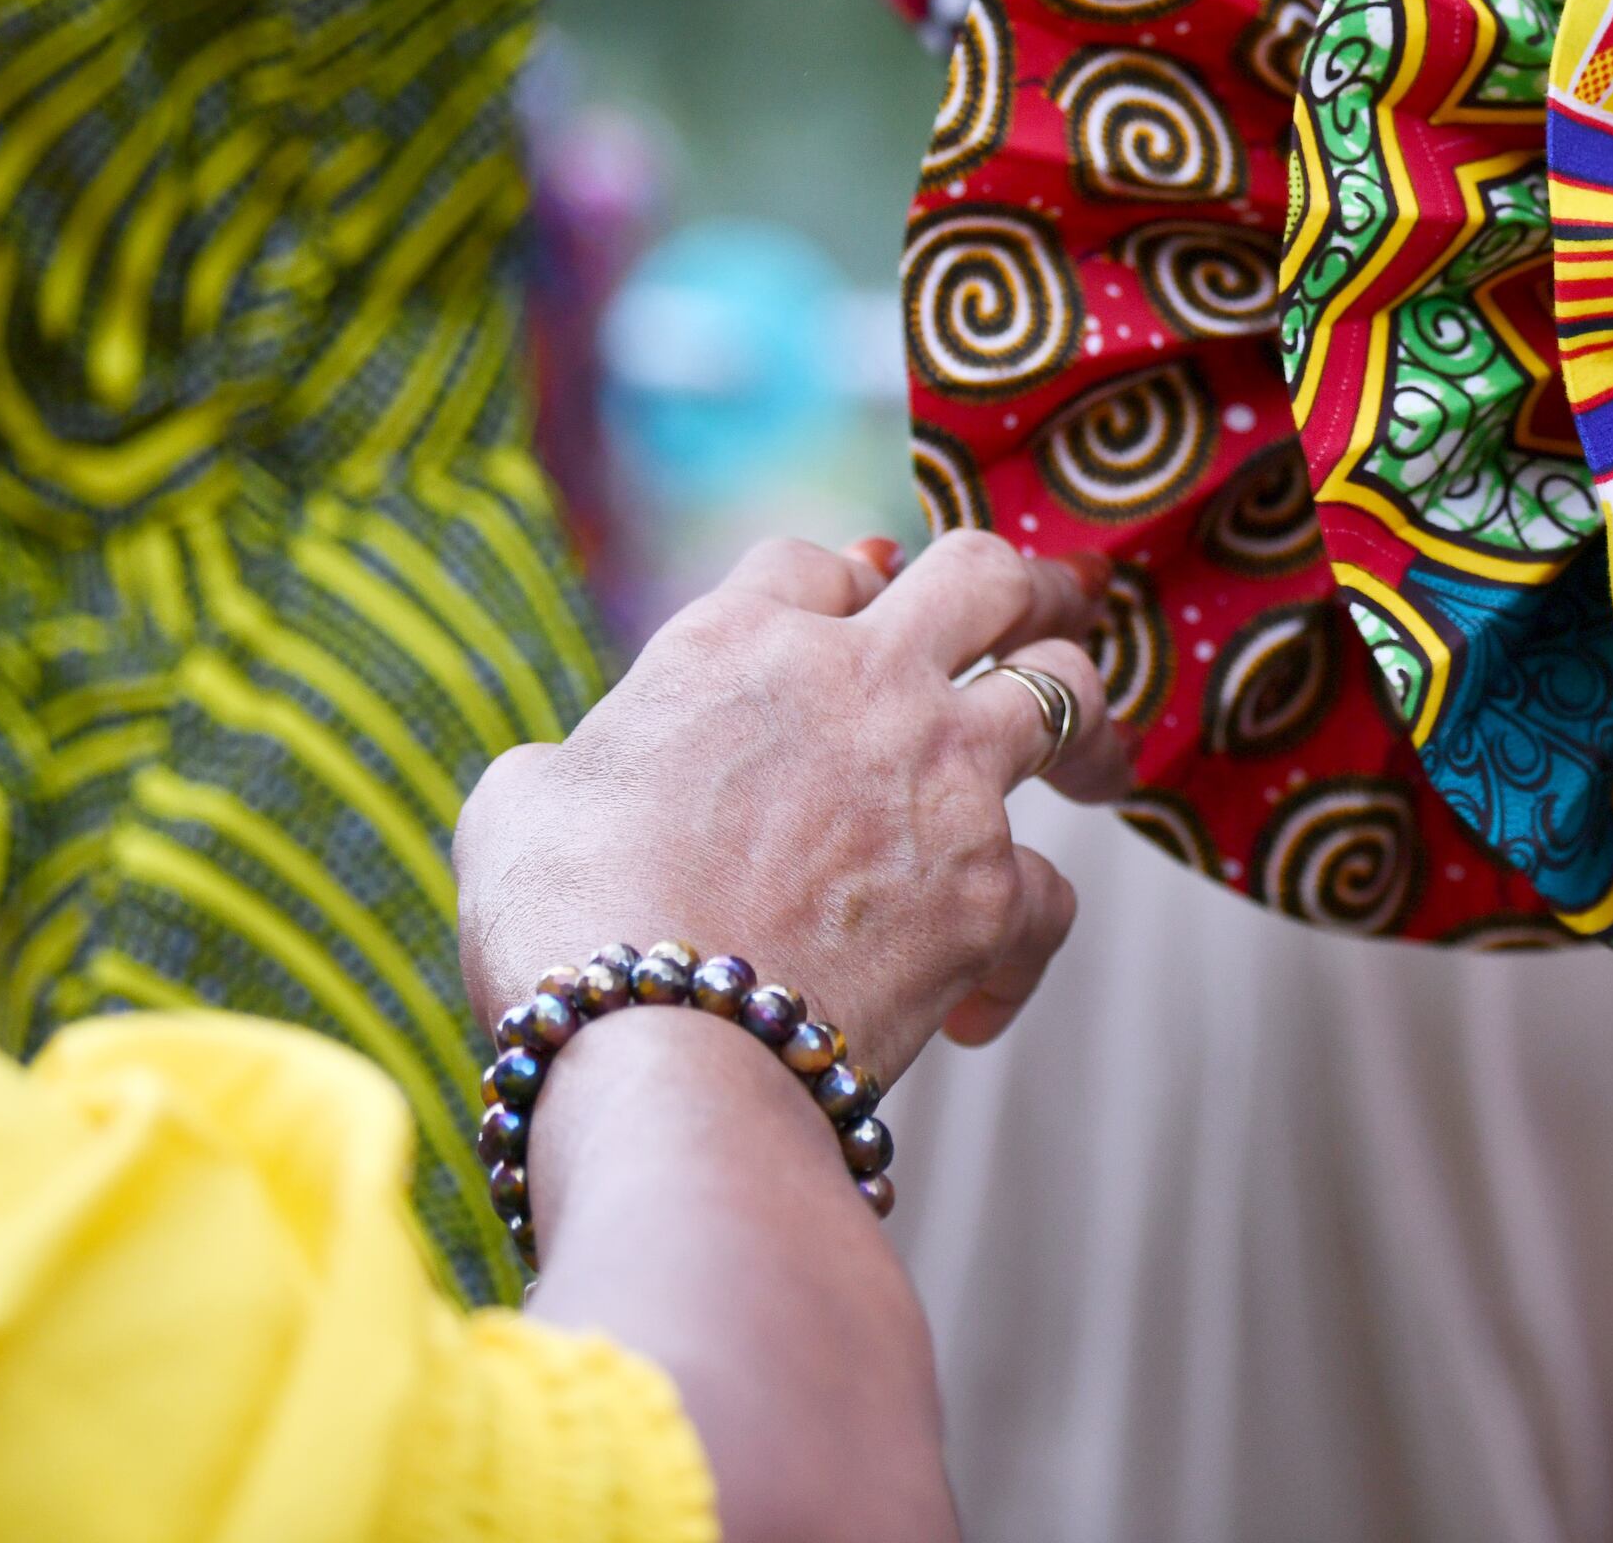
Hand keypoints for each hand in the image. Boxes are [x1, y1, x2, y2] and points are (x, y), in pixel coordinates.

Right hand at [455, 530, 1124, 1076]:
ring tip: (1092, 766)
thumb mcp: (520, 807)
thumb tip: (572, 780)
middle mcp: (866, 685)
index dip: (840, 585)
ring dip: (1084, 728)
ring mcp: (947, 780)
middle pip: (987, 576)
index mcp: (741, 643)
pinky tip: (977, 998)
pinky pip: (1057, 894)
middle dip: (1028, 587)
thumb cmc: (565, 928)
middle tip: (1055, 604)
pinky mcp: (996, 890)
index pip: (818, 563)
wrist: (658, 1047)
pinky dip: (1023, 945)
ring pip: (1068, 695)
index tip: (859, 608)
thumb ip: (571, 763)